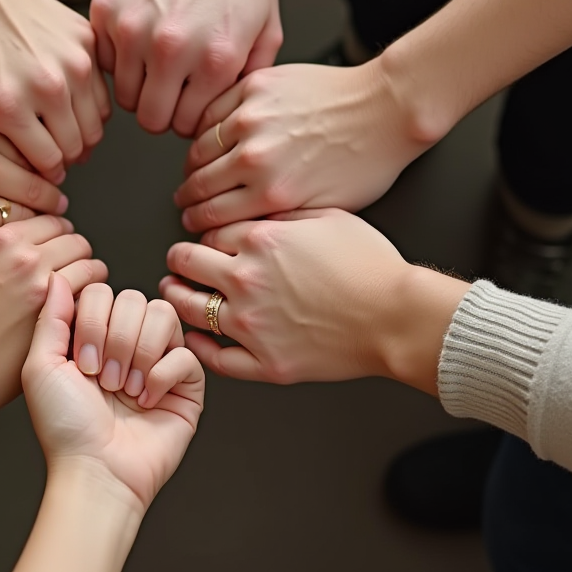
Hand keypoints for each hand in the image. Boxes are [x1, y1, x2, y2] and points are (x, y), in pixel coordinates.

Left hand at [0, 0, 110, 182]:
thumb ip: (6, 136)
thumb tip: (39, 162)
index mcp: (11, 107)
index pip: (49, 162)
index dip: (48, 174)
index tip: (48, 173)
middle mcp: (48, 86)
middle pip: (77, 146)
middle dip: (68, 158)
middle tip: (60, 156)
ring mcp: (72, 61)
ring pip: (95, 123)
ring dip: (84, 135)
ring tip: (68, 134)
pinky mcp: (86, 40)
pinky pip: (101, 90)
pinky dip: (91, 105)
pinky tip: (75, 105)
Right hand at [0, 215, 107, 421]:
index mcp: (2, 240)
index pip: (52, 220)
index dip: (57, 234)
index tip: (58, 245)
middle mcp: (27, 258)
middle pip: (76, 240)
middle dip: (77, 254)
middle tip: (73, 269)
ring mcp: (45, 289)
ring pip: (92, 267)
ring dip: (89, 278)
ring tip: (81, 292)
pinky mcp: (57, 320)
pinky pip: (90, 300)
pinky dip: (88, 304)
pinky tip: (76, 314)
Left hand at [23, 277, 204, 511]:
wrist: (95, 470)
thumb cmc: (65, 426)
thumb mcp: (42, 365)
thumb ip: (51, 316)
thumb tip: (59, 276)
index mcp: (94, 334)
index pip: (103, 290)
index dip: (92, 321)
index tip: (80, 363)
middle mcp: (127, 342)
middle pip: (134, 298)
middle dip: (116, 339)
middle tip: (104, 379)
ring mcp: (158, 360)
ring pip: (163, 315)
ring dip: (140, 354)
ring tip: (126, 389)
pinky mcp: (186, 384)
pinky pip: (185, 353)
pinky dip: (163, 375)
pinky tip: (147, 400)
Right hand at [90, 0, 281, 135]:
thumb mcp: (266, 28)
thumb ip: (250, 78)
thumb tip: (225, 112)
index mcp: (215, 60)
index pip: (188, 125)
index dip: (190, 117)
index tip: (191, 102)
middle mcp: (171, 50)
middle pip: (151, 120)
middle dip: (162, 110)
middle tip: (171, 90)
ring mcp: (133, 31)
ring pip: (124, 96)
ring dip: (140, 86)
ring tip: (156, 63)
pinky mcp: (105, 12)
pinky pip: (106, 61)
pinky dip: (120, 57)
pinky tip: (140, 37)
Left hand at [162, 210, 446, 385]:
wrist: (398, 316)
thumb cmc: (373, 267)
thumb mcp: (328, 216)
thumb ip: (283, 212)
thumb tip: (256, 210)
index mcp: (261, 239)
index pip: (210, 231)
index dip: (206, 234)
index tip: (207, 239)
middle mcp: (247, 279)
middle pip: (187, 263)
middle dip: (179, 258)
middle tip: (178, 259)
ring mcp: (251, 324)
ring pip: (190, 307)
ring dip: (175, 296)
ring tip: (172, 292)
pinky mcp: (265, 362)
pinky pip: (216, 358)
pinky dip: (198, 347)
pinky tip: (193, 338)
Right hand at [175, 61, 430, 231]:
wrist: (387, 109)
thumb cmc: (367, 159)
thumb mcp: (324, 210)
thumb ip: (278, 219)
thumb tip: (242, 226)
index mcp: (273, 194)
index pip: (212, 215)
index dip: (197, 222)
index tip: (192, 221)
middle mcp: (256, 157)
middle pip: (198, 184)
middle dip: (188, 197)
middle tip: (185, 200)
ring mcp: (251, 119)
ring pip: (199, 148)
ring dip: (192, 164)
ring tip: (194, 170)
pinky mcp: (253, 88)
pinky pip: (212, 111)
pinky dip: (204, 127)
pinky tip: (206, 136)